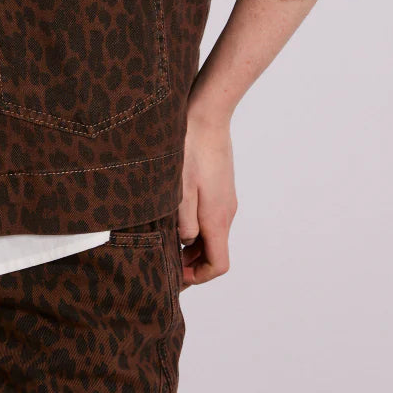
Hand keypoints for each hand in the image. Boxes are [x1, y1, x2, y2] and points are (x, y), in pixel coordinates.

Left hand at [177, 107, 237, 287]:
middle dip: (193, 263)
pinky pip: (212, 217)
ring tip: (167, 239)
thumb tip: (187, 242)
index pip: (218, 264)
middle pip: (215, 252)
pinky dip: (197, 226)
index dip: (198, 276)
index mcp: (217, 218)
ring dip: (194, 244)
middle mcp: (226, 212)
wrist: (207, 116)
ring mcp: (226, 199)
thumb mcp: (179, 190)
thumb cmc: (189, 150)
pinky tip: (176, 215)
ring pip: (213, 234)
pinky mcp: (221, 187)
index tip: (176, 275)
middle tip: (166, 260)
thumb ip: (184, 223)